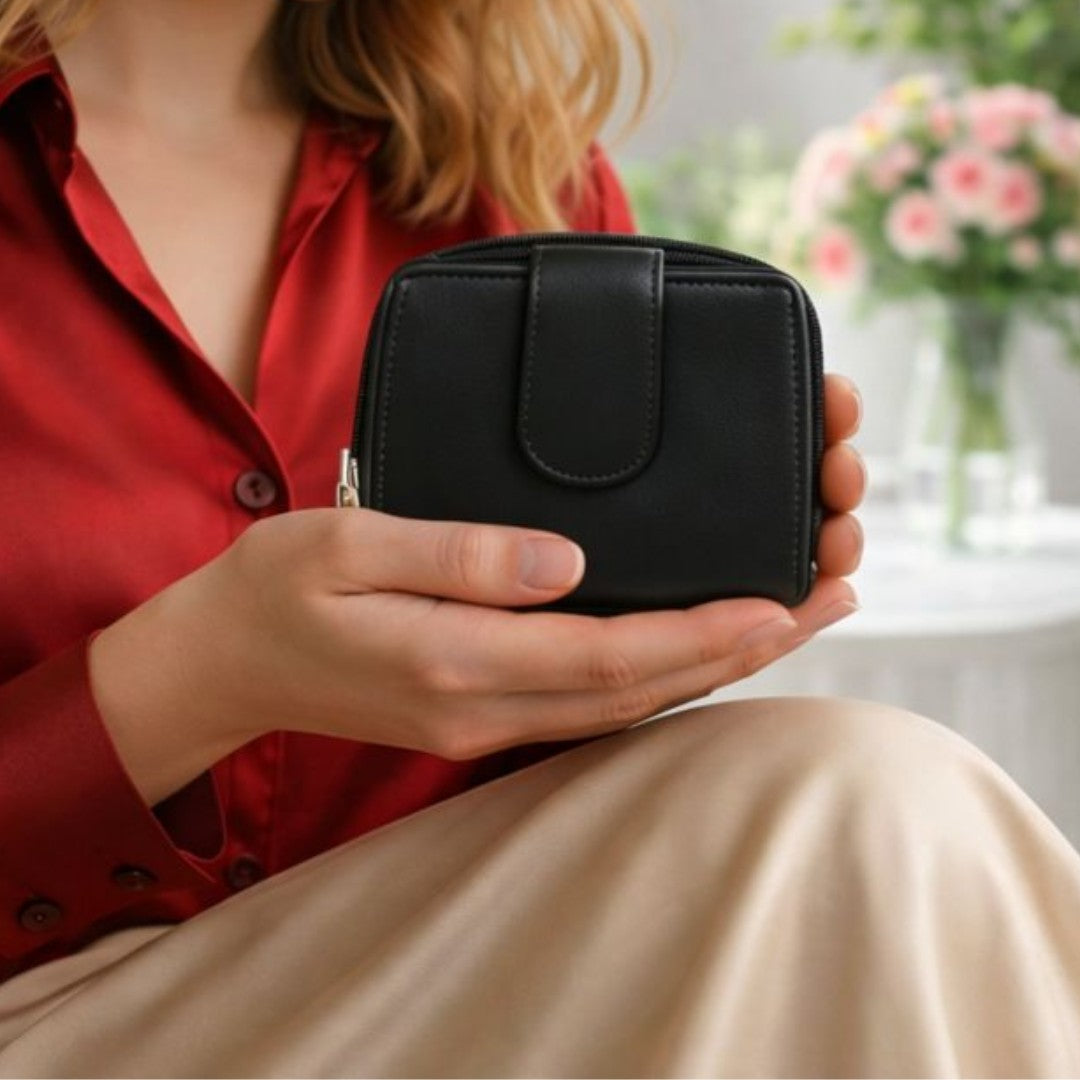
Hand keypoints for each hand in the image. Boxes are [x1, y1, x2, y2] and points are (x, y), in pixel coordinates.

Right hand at [143, 377, 861, 761]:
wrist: (222, 659)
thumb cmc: (275, 589)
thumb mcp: (349, 545)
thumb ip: (457, 552)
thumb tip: (565, 561)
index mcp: (454, 659)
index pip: (609, 653)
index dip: (703, 629)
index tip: (780, 598)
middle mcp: (482, 706)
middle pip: (640, 689)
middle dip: (738, 650)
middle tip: (821, 603)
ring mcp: (482, 720)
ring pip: (626, 705)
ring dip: (710, 666)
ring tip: (786, 621)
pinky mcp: (478, 713)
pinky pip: (591, 702)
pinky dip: (657, 676)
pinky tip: (693, 648)